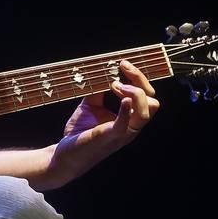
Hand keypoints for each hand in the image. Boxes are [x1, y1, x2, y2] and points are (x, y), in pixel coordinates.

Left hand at [48, 59, 159, 186]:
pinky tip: (122, 98)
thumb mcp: (91, 105)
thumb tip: (101, 71)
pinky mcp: (110, 137)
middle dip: (139, 80)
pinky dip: (127, 110)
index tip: (123, 64)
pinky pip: (126, 125)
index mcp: (129, 118)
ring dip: (134, 93)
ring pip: (147, 112)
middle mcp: (131, 126)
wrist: (65, 154)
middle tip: (122, 68)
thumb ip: (98, 90)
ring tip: (115, 85)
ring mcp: (123, 133)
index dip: (138, 77)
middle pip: (152, 100)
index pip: (147, 95)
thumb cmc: (80, 132)